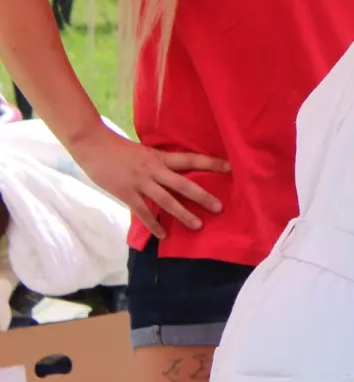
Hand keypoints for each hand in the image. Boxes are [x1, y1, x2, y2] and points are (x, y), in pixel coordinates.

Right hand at [66, 126, 227, 237]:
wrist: (93, 146)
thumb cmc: (119, 148)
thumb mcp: (145, 152)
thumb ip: (158, 162)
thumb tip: (174, 172)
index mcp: (160, 157)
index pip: (191, 159)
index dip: (211, 163)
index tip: (231, 167)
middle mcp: (154, 170)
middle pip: (183, 184)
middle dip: (202, 196)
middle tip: (219, 207)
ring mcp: (140, 183)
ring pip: (167, 201)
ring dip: (183, 214)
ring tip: (198, 225)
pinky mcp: (126, 194)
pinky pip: (143, 212)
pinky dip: (154, 225)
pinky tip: (163, 234)